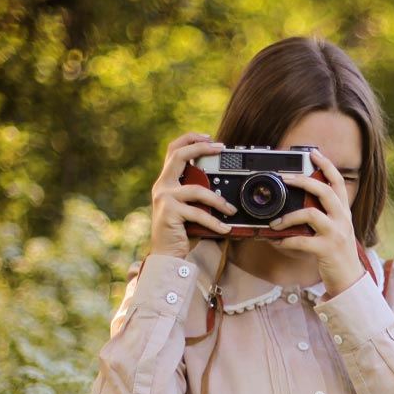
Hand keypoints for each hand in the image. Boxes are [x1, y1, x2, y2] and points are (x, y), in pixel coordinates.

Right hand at [149, 131, 237, 257]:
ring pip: (197, 190)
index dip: (190, 139)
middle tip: (221, 148)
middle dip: (201, 147)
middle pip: (179, 155)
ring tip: (231, 209)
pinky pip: (198, 213)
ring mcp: (164, 198)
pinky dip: (214, 222)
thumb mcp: (189, 208)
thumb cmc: (181, 233)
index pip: (174, 150)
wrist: (166, 256)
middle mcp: (162, 186)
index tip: (210, 138)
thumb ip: (197, 194)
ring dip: (218, 200)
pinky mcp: (169, 212)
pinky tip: (225, 229)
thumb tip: (222, 186)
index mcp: (166, 182)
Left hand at [267, 148, 364, 295]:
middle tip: (285, 178)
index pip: (338, 182)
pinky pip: (302, 241)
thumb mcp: (336, 230)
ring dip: (288, 216)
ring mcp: (335, 234)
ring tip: (275, 222)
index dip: (326, 165)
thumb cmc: (337, 254)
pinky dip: (286, 241)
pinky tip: (277, 242)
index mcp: (344, 212)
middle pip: (325, 191)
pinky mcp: (326, 250)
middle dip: (303, 181)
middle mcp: (342, 219)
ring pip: (310, 214)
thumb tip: (297, 206)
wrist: (349, 280)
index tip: (313, 152)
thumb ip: (324, 216)